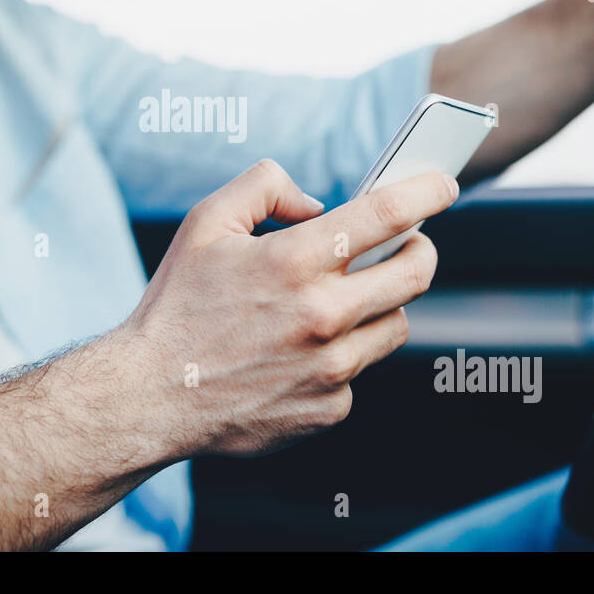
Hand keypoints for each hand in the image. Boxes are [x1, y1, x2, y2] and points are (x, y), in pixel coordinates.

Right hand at [122, 159, 457, 457]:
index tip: (443, 185)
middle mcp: (322, 315)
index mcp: (294, 260)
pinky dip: (342, 356)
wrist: (150, 397)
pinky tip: (303, 351)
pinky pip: (359, 371)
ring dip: (381, 304)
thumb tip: (317, 203)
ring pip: (395, 324)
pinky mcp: (328, 408)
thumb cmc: (178, 304)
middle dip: (422, 248)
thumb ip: (265, 186)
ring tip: (345, 298)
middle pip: (416, 272)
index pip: (386, 214)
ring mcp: (330, 368)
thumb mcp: (206, 222)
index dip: (426, 192)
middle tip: (411, 242)